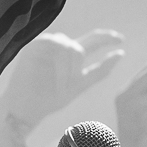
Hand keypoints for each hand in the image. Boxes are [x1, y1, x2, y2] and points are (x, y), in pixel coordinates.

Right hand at [0, 30, 124, 125]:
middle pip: (80, 48)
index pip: (93, 39)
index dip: (107, 37)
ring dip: (68, 68)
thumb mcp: (80, 85)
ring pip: (70, 47)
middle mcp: (59, 46)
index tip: (122, 40)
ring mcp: (46, 44)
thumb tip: (121, 53)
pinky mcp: (34, 45)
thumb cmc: (50, 99)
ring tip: (58, 84)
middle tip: (67, 86)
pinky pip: (55, 45)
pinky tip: (52, 76)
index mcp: (71, 54)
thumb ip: (100, 70)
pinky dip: (58, 63)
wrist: (25, 109)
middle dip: (76, 69)